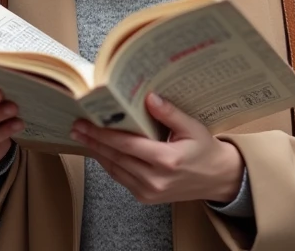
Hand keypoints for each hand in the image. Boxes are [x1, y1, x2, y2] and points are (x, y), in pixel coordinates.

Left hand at [71, 93, 244, 204]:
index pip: (127, 144)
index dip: (104, 133)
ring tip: (83, 136)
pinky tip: (101, 150)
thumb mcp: (192, 127)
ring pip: (115, 169)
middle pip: (116, 157)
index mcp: (167, 160)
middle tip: (77, 127)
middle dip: (94, 141)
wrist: (217, 179)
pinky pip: (121, 178)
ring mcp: (149, 191)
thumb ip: (170, 113)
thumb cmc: (205, 150)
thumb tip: (149, 97)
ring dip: (98, 152)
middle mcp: (155, 179)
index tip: (86, 122)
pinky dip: (109, 163)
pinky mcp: (145, 197)